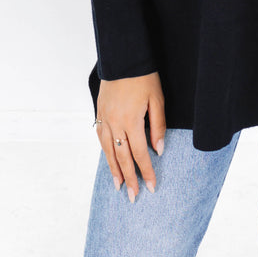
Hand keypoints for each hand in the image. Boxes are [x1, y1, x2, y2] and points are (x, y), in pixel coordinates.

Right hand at [95, 72, 165, 201]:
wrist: (123, 58)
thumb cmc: (144, 78)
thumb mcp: (157, 100)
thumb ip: (158, 126)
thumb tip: (158, 150)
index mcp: (131, 121)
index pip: (140, 154)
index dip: (146, 172)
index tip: (151, 187)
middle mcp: (115, 123)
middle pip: (122, 158)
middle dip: (130, 179)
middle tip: (134, 197)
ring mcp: (104, 119)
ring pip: (109, 151)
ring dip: (114, 170)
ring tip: (119, 186)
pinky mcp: (99, 113)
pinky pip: (101, 139)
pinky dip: (106, 153)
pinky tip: (110, 161)